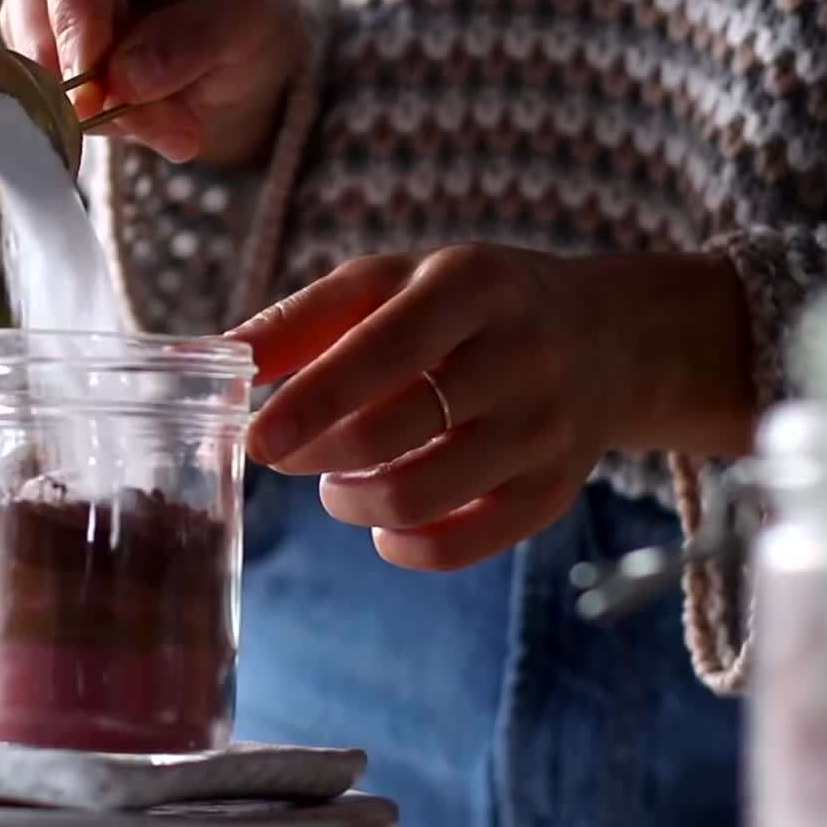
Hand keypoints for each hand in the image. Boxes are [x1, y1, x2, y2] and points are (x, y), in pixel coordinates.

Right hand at [0, 0, 309, 166]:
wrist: (225, 36)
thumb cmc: (239, 8)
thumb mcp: (246, 19)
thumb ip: (193, 41)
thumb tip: (122, 82)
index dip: (79, 27)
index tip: (97, 97)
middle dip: (91, 77)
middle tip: (164, 127)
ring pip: (28, 42)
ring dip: (93, 104)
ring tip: (167, 122)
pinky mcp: (23, 10)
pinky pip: (31, 71)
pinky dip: (83, 109)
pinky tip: (135, 110)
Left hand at [226, 246, 757, 570]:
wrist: (605, 338)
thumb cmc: (467, 306)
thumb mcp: (393, 280)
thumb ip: (306, 318)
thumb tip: (221, 358)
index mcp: (472, 284)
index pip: (383, 350)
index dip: (313, 401)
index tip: (254, 439)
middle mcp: (520, 354)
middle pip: (393, 432)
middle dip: (316, 454)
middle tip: (286, 452)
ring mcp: (545, 428)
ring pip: (419, 496)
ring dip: (351, 501)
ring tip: (336, 483)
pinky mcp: (555, 491)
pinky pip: (462, 545)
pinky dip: (404, 545)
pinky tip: (383, 524)